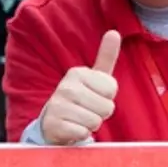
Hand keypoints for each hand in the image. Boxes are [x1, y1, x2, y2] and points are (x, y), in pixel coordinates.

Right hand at [38, 30, 121, 145]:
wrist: (53, 124)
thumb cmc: (79, 100)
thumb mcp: (93, 78)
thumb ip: (105, 57)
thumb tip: (114, 32)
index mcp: (78, 73)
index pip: (111, 89)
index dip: (107, 98)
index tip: (94, 97)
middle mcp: (66, 86)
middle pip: (107, 107)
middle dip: (100, 114)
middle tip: (86, 110)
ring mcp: (58, 105)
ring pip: (95, 121)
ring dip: (91, 125)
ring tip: (79, 119)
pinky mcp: (54, 124)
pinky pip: (82, 132)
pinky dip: (80, 134)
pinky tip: (71, 128)